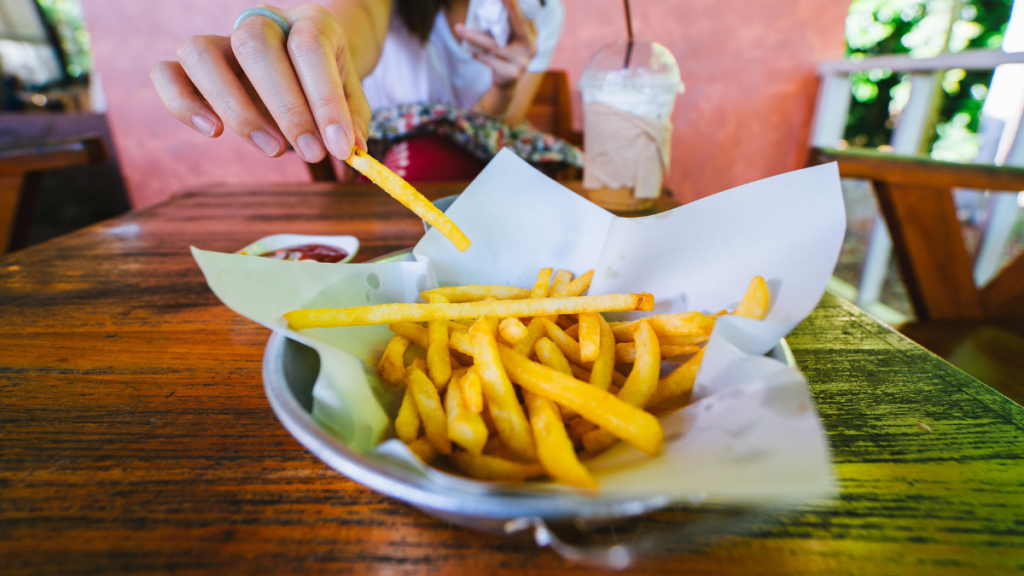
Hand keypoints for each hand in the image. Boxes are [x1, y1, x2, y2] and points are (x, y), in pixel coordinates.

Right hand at [151, 4, 369, 162]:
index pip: (309, 46)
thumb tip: (353, 149)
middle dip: (286, 107)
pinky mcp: (191, 68)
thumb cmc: (324, 87)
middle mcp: (260, 22)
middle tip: (313, 153)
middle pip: (255, 44)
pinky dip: (182, 103)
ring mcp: (221, 42)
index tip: (341, 146)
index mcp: (307, 21)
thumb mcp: (349, 101)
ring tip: (274, 149)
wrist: (303, 70)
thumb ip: (352, 121)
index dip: (325, 99)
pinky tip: (214, 132)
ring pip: (202, 53)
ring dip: (236, 107)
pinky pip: (166, 74)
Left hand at [455, 0, 536, 89]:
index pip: (523, 15)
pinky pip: (489, 60)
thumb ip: (501, 26)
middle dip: (510, 8)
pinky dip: (478, 54)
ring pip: (495, 45)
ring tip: (459, 29)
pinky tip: (472, 52)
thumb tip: (483, 9)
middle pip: (518, 24)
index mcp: (530, 33)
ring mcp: (522, 61)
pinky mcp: (512, 73)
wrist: (505, 82)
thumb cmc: (502, 54)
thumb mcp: (504, 38)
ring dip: (475, 37)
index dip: (516, 4)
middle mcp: (531, 46)